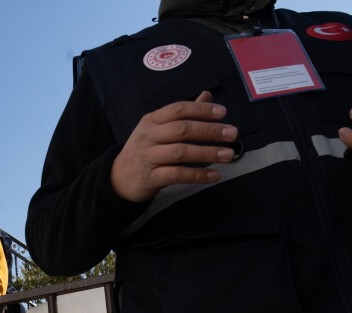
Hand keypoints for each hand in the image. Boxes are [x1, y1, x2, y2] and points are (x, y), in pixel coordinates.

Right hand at [110, 91, 238, 202]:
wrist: (119, 177)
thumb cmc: (145, 150)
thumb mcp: (158, 128)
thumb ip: (183, 114)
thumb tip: (207, 96)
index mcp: (151, 120)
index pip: (178, 110)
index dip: (201, 110)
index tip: (223, 113)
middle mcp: (148, 137)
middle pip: (181, 129)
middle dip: (209, 131)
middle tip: (232, 134)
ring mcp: (147, 157)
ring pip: (180, 152)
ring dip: (207, 153)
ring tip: (228, 154)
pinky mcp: (150, 178)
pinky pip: (177, 175)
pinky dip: (197, 175)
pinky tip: (214, 175)